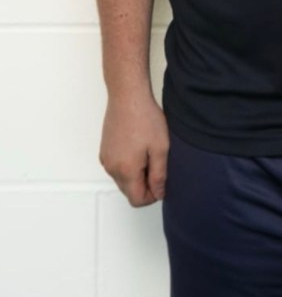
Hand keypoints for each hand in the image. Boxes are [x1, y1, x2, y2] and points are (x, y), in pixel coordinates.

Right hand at [99, 92, 169, 206]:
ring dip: (136, 174)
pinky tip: (138, 146)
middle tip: (158, 164)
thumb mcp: (160, 148)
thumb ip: (159, 175)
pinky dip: (128, 164)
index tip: (161, 181)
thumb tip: (158, 193)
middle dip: (144, 185)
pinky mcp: (105, 149)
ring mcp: (106, 158)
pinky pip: (117, 166)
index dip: (152, 196)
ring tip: (149, 152)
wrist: (127, 96)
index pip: (137, 200)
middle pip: (129, 191)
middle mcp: (112, 168)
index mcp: (126, 171)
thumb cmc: (144, 118)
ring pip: (122, 179)